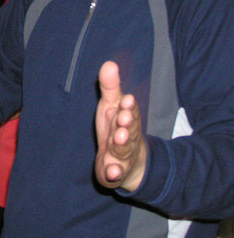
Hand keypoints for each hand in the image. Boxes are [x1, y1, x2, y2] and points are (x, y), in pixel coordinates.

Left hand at [95, 61, 146, 191]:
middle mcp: (127, 137)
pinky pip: (115, 174)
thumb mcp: (112, 107)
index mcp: (126, 119)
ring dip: (122, 144)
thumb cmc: (118, 128)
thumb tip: (109, 63)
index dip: (128, 106)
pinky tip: (111, 171)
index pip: (129, 111)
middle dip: (127, 123)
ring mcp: (122, 156)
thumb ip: (110, 88)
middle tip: (124, 117)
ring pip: (123, 150)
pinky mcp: (115, 172)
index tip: (127, 99)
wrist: (129, 164)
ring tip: (119, 137)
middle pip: (129, 129)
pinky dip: (114, 172)